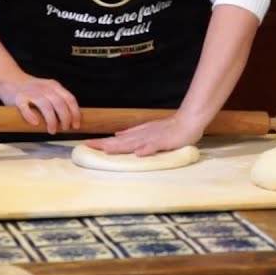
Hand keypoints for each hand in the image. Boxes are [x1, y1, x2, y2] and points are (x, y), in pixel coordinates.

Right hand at [0, 75, 80, 134]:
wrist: (9, 78)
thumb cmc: (31, 89)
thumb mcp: (48, 90)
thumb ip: (57, 100)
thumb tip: (70, 120)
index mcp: (54, 86)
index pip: (70, 99)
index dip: (75, 113)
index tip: (76, 125)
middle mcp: (44, 88)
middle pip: (59, 104)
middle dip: (65, 118)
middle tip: (65, 129)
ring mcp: (31, 92)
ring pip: (46, 106)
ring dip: (51, 120)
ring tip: (52, 130)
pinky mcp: (19, 98)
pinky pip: (26, 108)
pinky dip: (31, 116)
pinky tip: (35, 123)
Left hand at [83, 113, 203, 156]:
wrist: (188, 121)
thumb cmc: (170, 128)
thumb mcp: (148, 130)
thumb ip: (133, 134)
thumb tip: (117, 135)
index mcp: (138, 135)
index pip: (117, 140)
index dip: (102, 142)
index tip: (87, 143)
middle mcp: (142, 136)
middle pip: (121, 141)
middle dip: (104, 144)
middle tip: (88, 145)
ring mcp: (153, 138)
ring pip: (134, 143)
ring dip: (120, 147)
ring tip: (106, 150)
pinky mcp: (165, 141)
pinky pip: (155, 146)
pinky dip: (147, 149)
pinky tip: (139, 153)